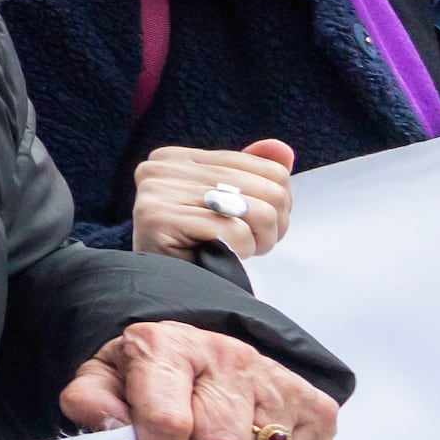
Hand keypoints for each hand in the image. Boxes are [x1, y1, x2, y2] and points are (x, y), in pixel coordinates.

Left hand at [59, 317, 338, 439]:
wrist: (197, 352)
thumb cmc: (148, 373)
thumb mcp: (104, 378)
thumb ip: (92, 401)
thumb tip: (111, 425)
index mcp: (167, 345)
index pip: (169, 420)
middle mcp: (229, 355)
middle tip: (185, 435)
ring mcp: (275, 377)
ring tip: (216, 431)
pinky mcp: (313, 403)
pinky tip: (253, 435)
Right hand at [130, 137, 299, 264]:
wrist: (162, 290)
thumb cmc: (195, 247)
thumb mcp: (225, 204)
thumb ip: (252, 174)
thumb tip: (282, 149)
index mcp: (178, 158)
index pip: (264, 167)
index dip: (278, 202)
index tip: (259, 225)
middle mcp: (162, 167)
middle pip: (268, 188)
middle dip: (273, 225)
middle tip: (254, 244)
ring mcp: (157, 190)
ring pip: (257, 209)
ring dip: (259, 240)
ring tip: (240, 250)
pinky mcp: (159, 217)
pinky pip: (235, 230)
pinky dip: (241, 250)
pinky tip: (222, 255)